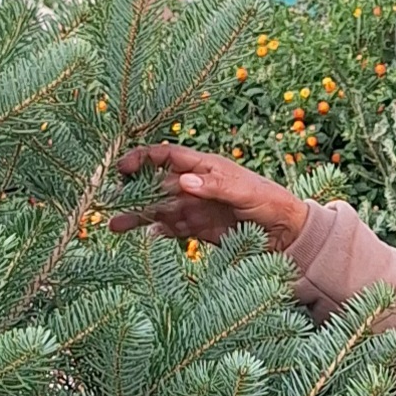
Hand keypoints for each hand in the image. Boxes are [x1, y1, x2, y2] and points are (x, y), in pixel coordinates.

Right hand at [110, 144, 310, 250]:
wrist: (287, 234)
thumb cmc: (270, 202)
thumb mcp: (244, 190)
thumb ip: (213, 186)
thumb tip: (182, 181)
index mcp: (204, 167)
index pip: (166, 156)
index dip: (143, 158)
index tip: (122, 167)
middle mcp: (195, 186)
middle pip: (156, 185)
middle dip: (131, 191)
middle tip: (107, 200)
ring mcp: (195, 209)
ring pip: (159, 210)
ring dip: (138, 216)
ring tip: (114, 225)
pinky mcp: (199, 230)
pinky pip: (173, 230)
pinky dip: (159, 234)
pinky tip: (146, 238)